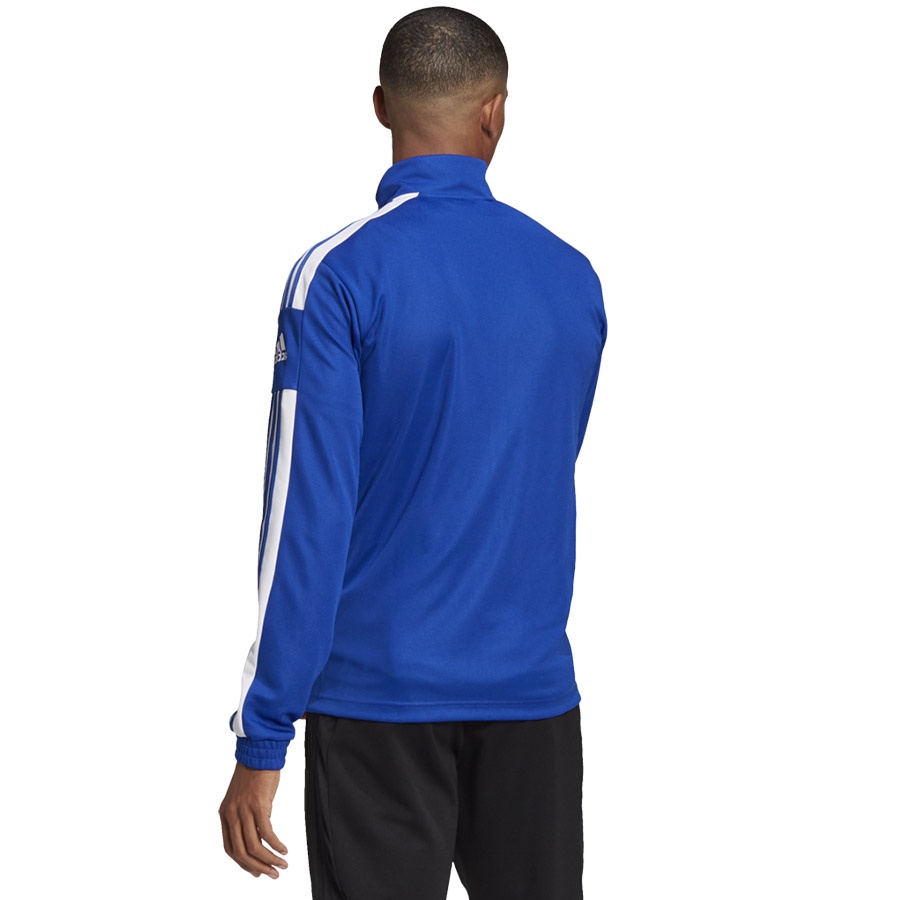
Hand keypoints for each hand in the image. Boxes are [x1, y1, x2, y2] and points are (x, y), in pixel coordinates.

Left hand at [219, 762, 288, 877]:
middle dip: (258, 867)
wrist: (259, 752)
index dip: (243, 864)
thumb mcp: (243, 798)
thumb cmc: (255, 773)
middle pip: (241, 852)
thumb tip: (259, 837)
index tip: (257, 872)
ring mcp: (244, 810)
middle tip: (273, 875)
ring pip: (254, 846)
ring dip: (269, 860)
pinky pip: (266, 833)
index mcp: (225, 814)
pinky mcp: (258, 805)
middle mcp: (231, 815)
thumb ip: (246, 817)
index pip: (231, 849)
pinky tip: (284, 849)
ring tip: (282, 865)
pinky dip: (275, 845)